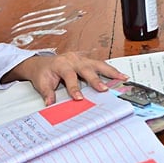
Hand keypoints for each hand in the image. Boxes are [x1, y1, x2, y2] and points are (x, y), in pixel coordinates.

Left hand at [5, 52, 127, 105]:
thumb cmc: (43, 73)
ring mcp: (81, 59)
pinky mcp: (87, 60)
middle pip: (86, 68)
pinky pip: (101, 64)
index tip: (79, 98)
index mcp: (60, 64)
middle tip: (103, 90)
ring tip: (122, 78)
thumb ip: (47, 93)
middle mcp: (72, 59)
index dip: (74, 87)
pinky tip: (121, 76)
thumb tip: (49, 103)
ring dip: (110, 72)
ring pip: (97, 64)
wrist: (41, 63)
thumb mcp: (41, 83)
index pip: (68, 76)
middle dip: (95, 79)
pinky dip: (111, 70)